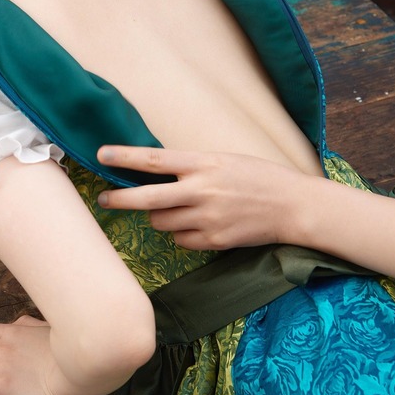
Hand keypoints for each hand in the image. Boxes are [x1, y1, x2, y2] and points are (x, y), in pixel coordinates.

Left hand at [97, 145, 302, 250]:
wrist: (292, 206)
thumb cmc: (257, 177)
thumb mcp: (223, 160)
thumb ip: (191, 166)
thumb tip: (155, 172)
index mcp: (203, 163)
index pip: (154, 159)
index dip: (124, 157)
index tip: (101, 154)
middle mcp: (201, 190)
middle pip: (147, 198)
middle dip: (120, 199)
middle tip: (104, 199)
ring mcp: (207, 218)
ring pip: (161, 222)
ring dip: (160, 217)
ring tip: (179, 209)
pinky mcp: (214, 241)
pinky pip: (180, 240)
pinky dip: (182, 234)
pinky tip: (200, 225)